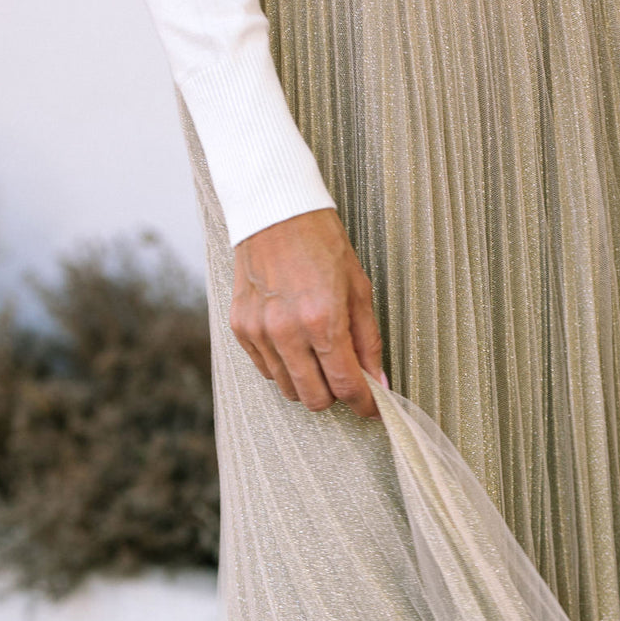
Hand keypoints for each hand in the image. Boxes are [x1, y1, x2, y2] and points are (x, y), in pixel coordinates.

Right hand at [230, 207, 383, 418]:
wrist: (275, 211)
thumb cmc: (322, 245)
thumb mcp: (358, 290)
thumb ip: (368, 342)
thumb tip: (379, 383)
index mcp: (322, 321)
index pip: (346, 386)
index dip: (365, 404)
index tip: (373, 409)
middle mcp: (287, 332)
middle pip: (315, 398)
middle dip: (336, 395)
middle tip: (345, 377)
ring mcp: (259, 332)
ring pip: (288, 389)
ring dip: (309, 383)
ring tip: (319, 357)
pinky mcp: (240, 328)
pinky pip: (266, 370)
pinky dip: (284, 368)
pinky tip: (295, 345)